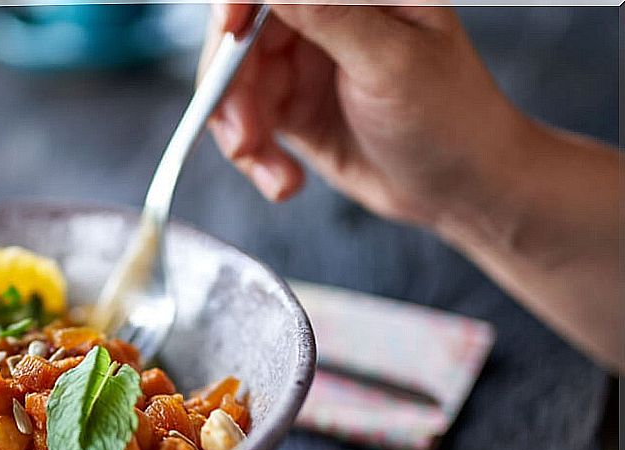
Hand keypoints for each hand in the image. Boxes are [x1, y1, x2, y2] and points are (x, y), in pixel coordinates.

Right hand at [206, 3, 622, 369]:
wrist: (462, 188)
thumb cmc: (450, 117)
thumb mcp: (389, 60)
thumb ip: (328, 14)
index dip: (238, 5)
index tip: (230, 36)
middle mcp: (325, 16)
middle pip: (240, 34)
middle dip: (232, 90)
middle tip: (244, 137)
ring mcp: (305, 61)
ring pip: (233, 84)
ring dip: (241, 133)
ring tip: (273, 173)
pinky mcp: (293, 107)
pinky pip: (245, 122)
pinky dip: (254, 156)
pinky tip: (283, 181)